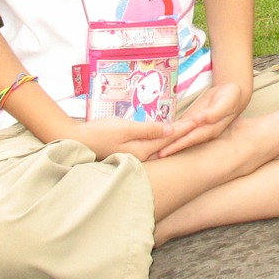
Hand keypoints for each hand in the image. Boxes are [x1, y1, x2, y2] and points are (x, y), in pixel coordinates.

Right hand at [69, 114, 197, 161]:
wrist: (76, 141)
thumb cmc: (99, 133)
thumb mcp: (126, 128)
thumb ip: (149, 130)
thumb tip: (171, 130)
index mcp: (143, 152)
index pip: (170, 139)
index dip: (185, 128)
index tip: (201, 121)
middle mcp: (142, 157)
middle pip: (168, 145)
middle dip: (184, 134)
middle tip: (202, 125)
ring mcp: (136, 156)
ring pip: (161, 147)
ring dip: (175, 137)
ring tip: (190, 128)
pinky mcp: (130, 153)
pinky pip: (152, 146)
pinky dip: (162, 139)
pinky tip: (168, 135)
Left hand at [155, 82, 243, 157]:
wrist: (231, 93)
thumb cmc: (231, 97)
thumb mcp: (227, 102)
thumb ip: (215, 112)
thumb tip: (202, 120)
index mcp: (211, 129)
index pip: (192, 138)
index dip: (179, 144)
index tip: (165, 151)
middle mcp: (202, 132)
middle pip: (182, 141)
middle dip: (167, 148)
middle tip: (151, 156)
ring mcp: (195, 127)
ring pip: (178, 137)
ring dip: (165, 143)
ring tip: (150, 151)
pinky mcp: (190, 121)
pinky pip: (178, 129)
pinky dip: (168, 134)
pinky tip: (157, 138)